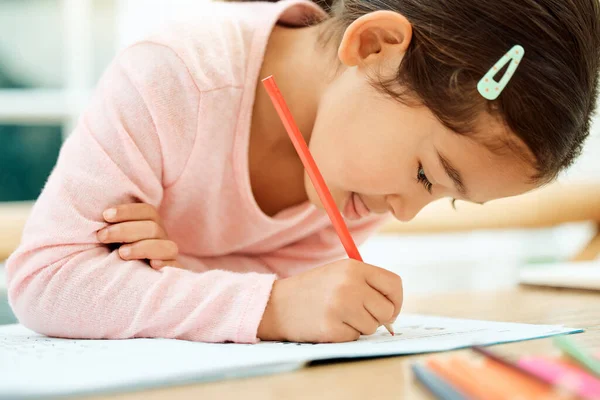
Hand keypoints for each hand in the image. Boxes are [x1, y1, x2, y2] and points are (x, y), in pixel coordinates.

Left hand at [97, 203, 182, 269]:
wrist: (125, 287)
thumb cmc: (113, 257)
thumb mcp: (111, 240)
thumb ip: (109, 228)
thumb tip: (101, 215)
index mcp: (150, 224)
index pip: (146, 211)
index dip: (127, 211)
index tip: (106, 215)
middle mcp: (161, 238)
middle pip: (153, 227)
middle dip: (125, 230)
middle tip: (102, 236)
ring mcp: (167, 255)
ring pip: (166, 246)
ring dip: (142, 247)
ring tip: (121, 253)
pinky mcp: (172, 272)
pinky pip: (174, 265)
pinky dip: (164, 263)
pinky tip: (152, 265)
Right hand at [257, 259, 402, 342]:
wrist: (277, 304)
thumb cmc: (313, 290)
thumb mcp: (339, 274)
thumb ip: (367, 285)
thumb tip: (393, 311)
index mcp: (354, 267)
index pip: (394, 284)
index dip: (396, 301)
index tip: (390, 309)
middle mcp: (350, 285)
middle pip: (387, 310)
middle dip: (378, 317)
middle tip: (359, 315)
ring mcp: (341, 307)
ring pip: (373, 326)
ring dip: (360, 326)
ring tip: (338, 316)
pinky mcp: (332, 328)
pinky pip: (355, 337)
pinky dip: (345, 335)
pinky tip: (329, 324)